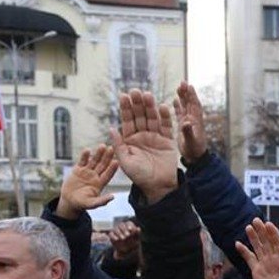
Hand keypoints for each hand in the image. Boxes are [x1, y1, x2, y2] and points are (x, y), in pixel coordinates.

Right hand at [56, 146, 117, 219]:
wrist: (69, 200)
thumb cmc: (82, 204)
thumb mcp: (92, 204)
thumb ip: (101, 201)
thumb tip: (112, 197)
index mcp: (100, 183)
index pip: (108, 174)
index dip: (112, 168)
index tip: (117, 162)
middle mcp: (95, 176)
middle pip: (102, 165)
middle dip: (107, 157)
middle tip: (112, 148)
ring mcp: (87, 172)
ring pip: (94, 161)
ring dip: (98, 154)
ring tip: (102, 146)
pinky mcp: (78, 170)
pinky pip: (82, 161)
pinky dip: (84, 156)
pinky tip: (87, 150)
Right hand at [109, 220, 140, 262]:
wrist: (128, 250)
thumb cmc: (133, 242)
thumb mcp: (137, 239)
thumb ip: (138, 233)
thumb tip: (138, 228)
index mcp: (128, 226)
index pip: (128, 223)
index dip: (129, 225)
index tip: (130, 229)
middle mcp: (122, 227)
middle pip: (121, 225)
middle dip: (124, 229)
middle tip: (128, 235)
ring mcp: (116, 231)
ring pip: (115, 229)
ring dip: (119, 233)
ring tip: (123, 238)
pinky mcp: (112, 235)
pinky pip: (111, 234)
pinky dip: (113, 236)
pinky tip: (117, 239)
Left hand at [111, 89, 178, 203]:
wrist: (158, 187)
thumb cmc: (139, 176)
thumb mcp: (125, 161)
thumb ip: (119, 145)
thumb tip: (111, 128)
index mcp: (130, 140)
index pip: (127, 121)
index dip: (125, 108)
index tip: (124, 96)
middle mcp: (142, 136)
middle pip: (140, 116)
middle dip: (137, 104)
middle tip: (136, 91)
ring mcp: (155, 137)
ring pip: (152, 118)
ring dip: (150, 106)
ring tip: (148, 95)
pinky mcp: (167, 141)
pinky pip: (167, 127)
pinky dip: (165, 117)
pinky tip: (162, 106)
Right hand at [173, 80, 208, 163]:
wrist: (195, 159)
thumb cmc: (194, 151)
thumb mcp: (190, 142)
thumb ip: (188, 132)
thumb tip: (187, 121)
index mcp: (196, 122)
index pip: (194, 105)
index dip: (192, 96)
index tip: (189, 86)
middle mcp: (193, 120)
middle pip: (191, 103)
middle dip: (187, 93)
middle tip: (183, 82)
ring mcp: (189, 122)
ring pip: (186, 106)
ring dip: (183, 97)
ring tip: (179, 87)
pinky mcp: (184, 126)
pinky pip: (182, 113)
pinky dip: (179, 106)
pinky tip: (175, 100)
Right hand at [235, 219, 278, 278]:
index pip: (278, 243)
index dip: (273, 234)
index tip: (268, 224)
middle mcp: (274, 259)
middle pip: (267, 242)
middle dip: (262, 232)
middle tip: (256, 221)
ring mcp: (265, 264)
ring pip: (258, 248)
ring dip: (253, 238)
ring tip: (248, 227)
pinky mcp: (256, 271)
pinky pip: (249, 259)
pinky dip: (244, 251)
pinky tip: (238, 243)